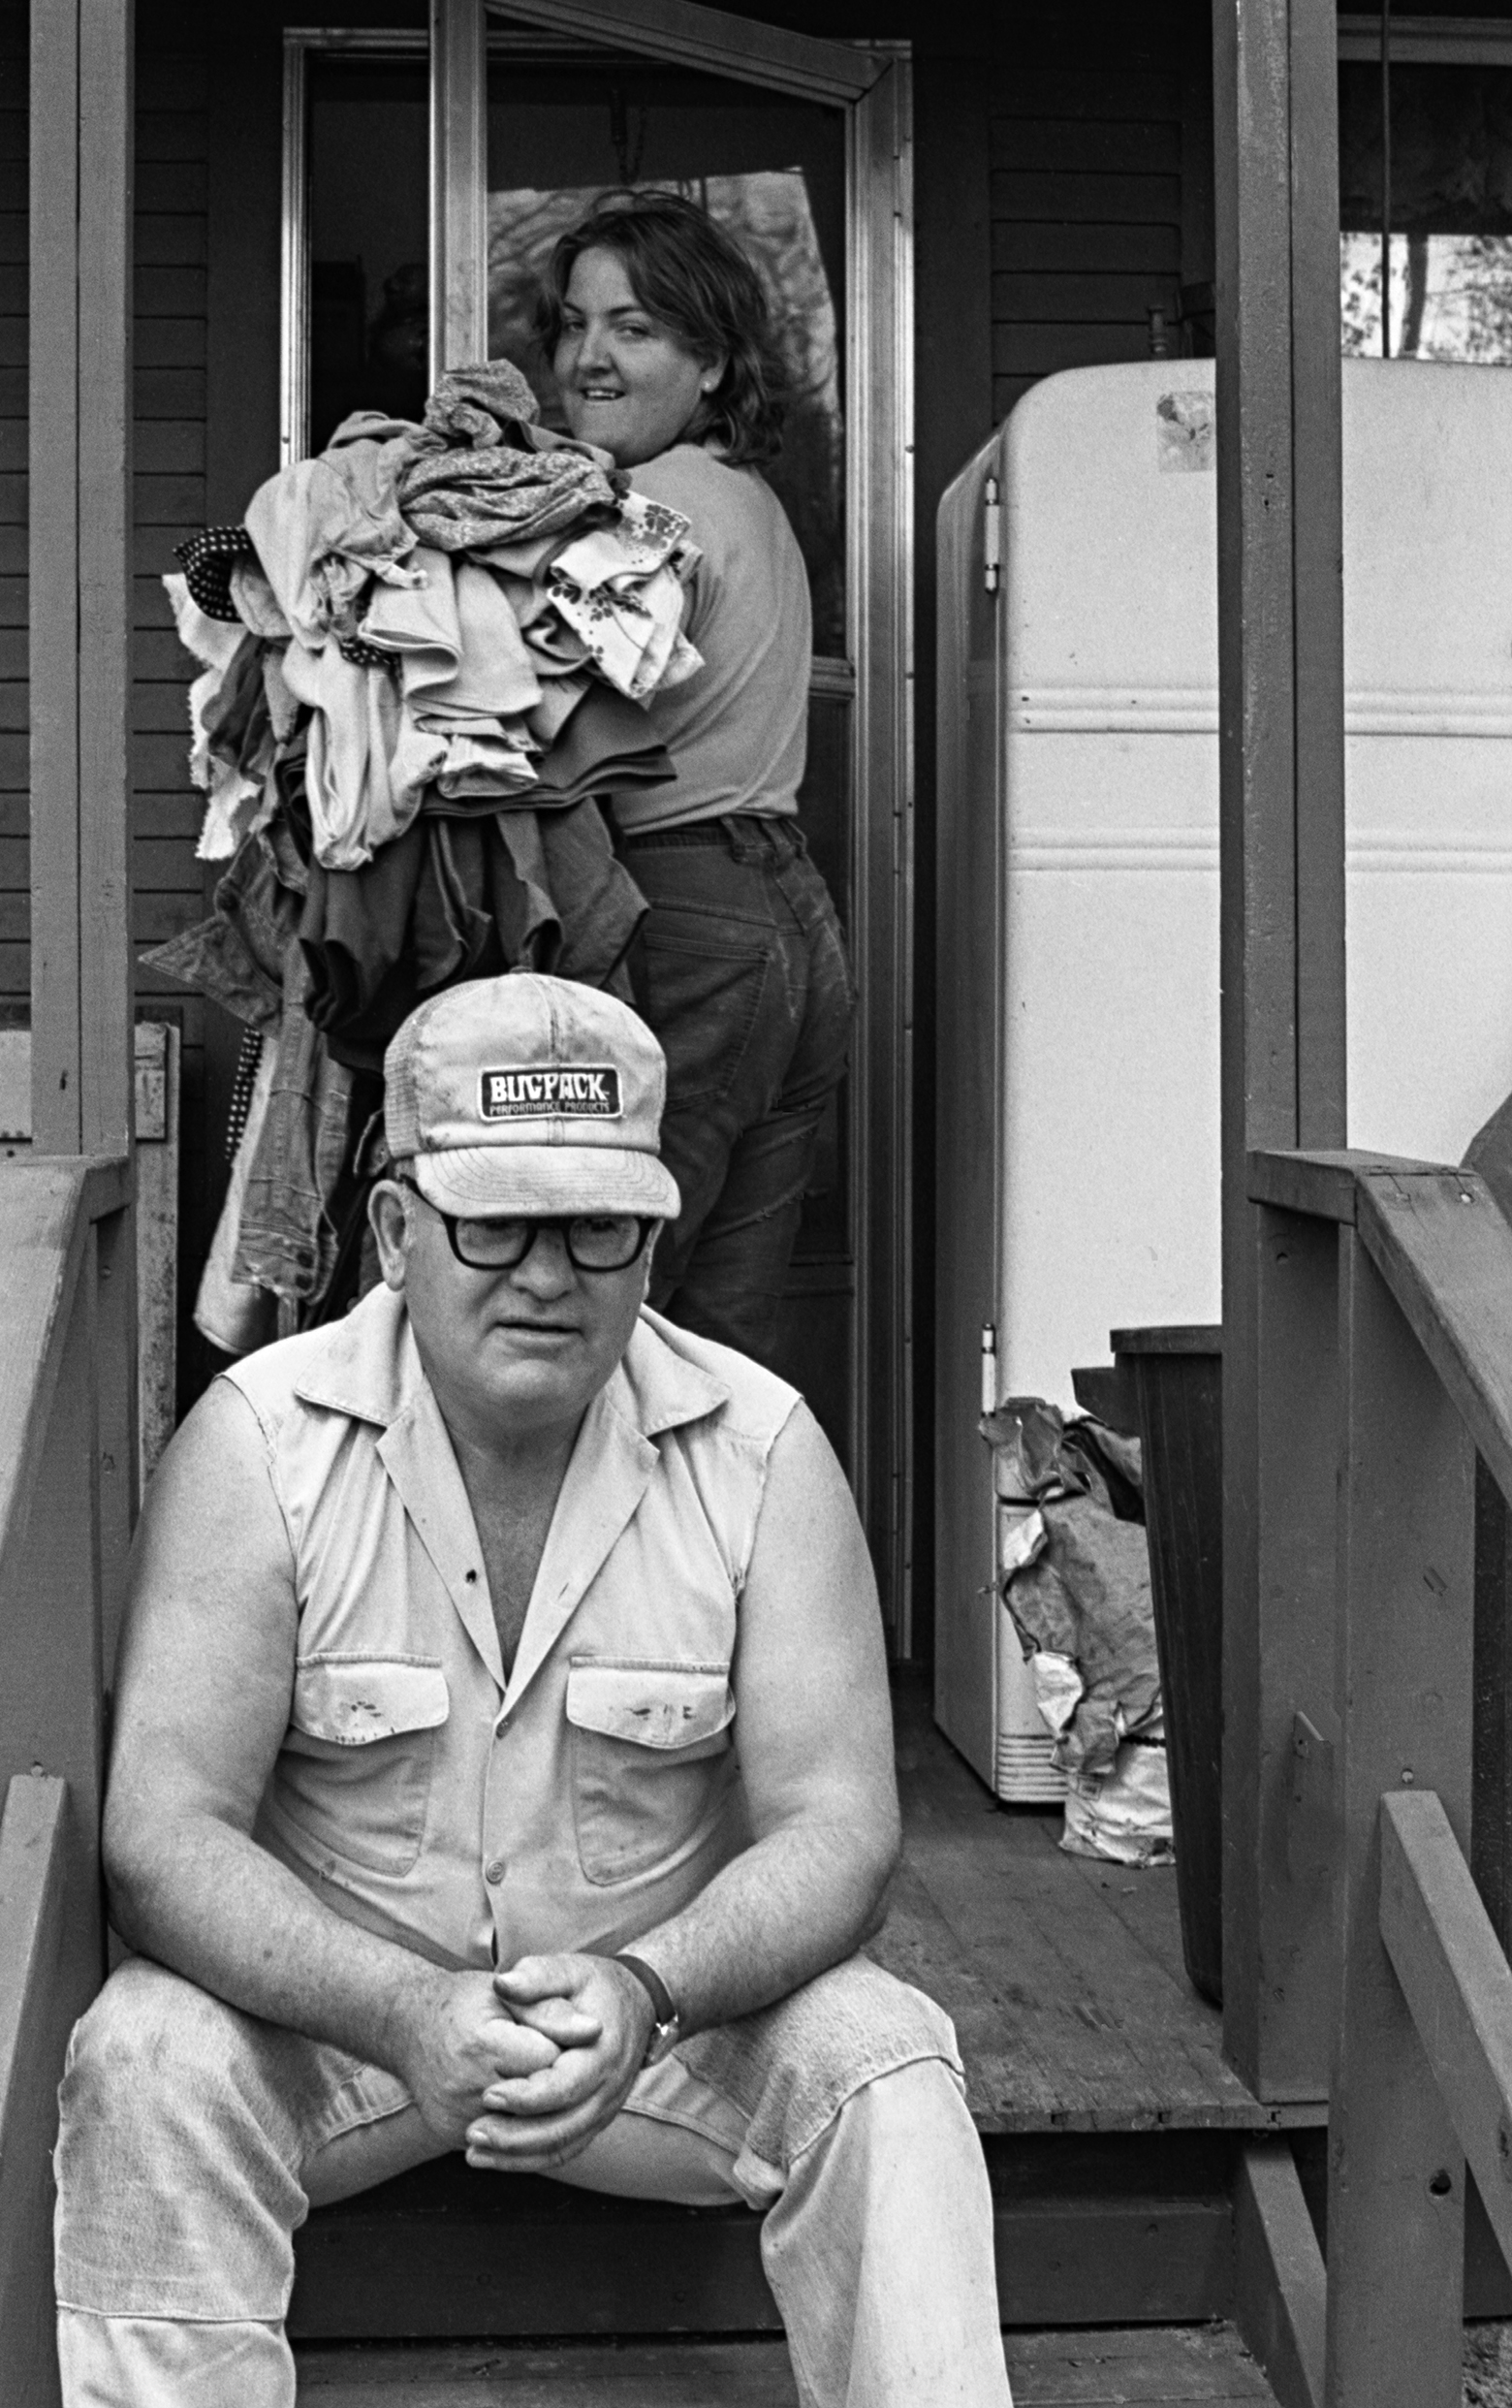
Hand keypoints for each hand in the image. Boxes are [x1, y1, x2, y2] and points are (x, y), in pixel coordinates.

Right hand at [384, 1966, 561, 2149]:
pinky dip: (518, 2127)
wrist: (407, 2026)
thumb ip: (550, 2011)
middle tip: (552, 2061)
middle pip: (539, 2099)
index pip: (550, 2061)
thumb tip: (596, 2030)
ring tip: (539, 2083)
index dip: (563, 2049)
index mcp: (481, 2043)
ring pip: (524, 2127)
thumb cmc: (464, 2003)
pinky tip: (521, 2106)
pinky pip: (501, 2142)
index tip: (561, 2038)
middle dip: (553, 2082)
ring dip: (540, 2111)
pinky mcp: (450, 2135)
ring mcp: (454, 2116)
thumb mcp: (506, 1994)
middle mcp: (463, 2087)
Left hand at [463, 1954, 656, 2170]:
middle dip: (515, 2136)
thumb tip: (502, 1984)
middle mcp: (608, 2090)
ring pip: (562, 2146)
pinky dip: (529, 2160)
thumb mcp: (570, 1969)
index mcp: (603, 2053)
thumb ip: (536, 1977)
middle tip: (473, 2132)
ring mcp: (604, 2110)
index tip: (488, 2095)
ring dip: (517, 2156)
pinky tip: (493, 2158)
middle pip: (562, 2127)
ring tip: (474, 2153)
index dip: (526, 2096)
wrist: (636, 2004)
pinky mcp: (594, 2121)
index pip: (565, 2086)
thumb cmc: (596, 1985)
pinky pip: (564, 2150)